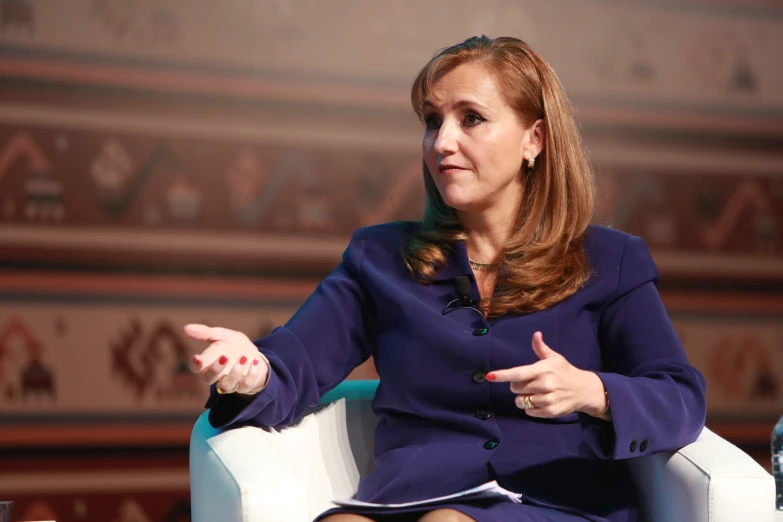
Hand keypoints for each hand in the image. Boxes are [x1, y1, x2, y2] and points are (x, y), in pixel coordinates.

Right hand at [184, 324, 269, 394]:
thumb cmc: (232, 345)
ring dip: (235, 372)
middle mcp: (216, 376)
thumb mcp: (221, 335)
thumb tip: (185, 328)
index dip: (196, 364)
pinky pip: (246, 385)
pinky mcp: (245, 385)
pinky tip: (254, 362)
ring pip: (227, 385)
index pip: (196, 367)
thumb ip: (205, 333)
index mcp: (207, 363)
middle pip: (208, 379)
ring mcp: (230, 382)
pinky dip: (251, 374)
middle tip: (225, 357)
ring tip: (244, 357)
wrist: (253, 353)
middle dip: (215, 370)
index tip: (198, 358)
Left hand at [486, 331, 606, 417]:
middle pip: (516, 388)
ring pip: (520, 401)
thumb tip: (536, 334)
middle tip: (530, 383)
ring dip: (523, 398)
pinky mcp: (550, 412)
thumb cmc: (565, 371)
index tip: (490, 376)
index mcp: (543, 370)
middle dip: (518, 386)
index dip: (503, 375)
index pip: (519, 373)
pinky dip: (531, 408)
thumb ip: (541, 348)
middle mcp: (544, 385)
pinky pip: (529, 411)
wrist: (584, 390)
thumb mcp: (555, 358)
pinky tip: (541, 401)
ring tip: (535, 393)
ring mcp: (547, 399)